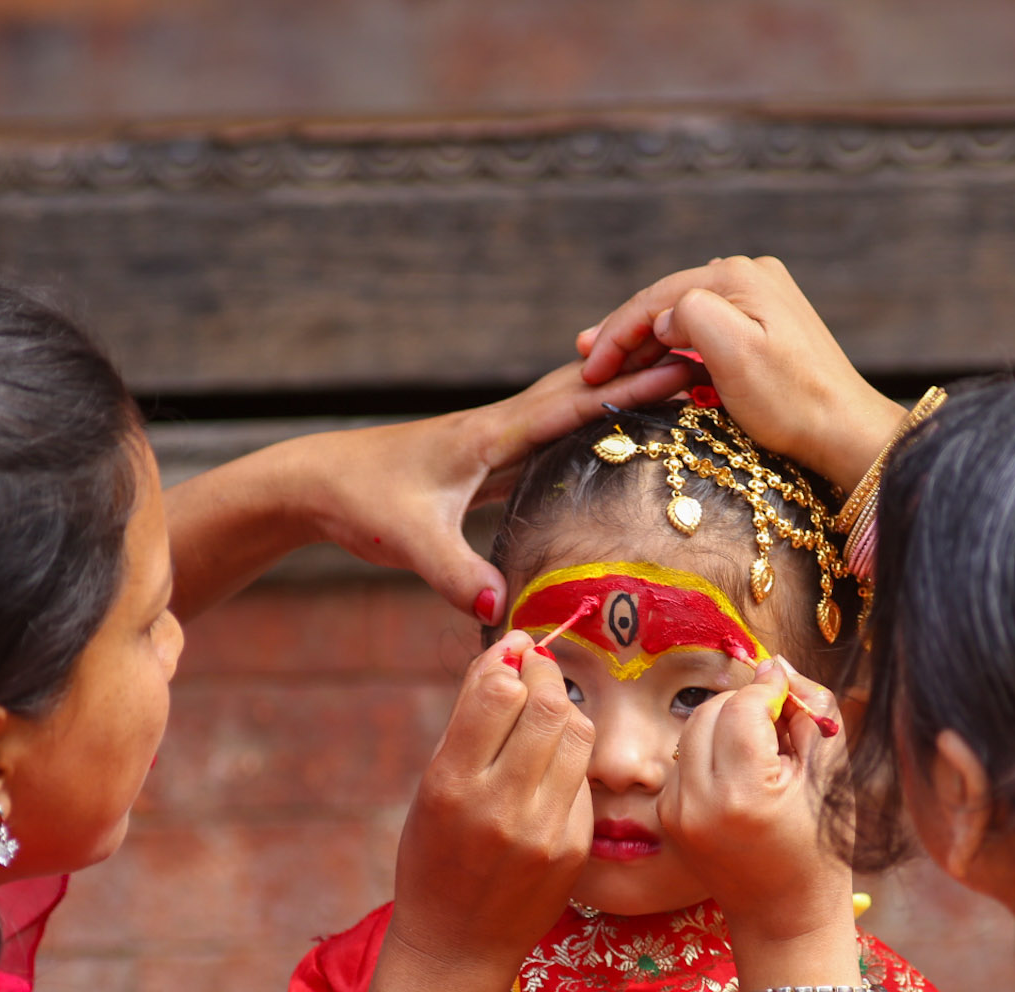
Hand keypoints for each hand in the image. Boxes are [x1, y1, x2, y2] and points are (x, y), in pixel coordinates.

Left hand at [303, 358, 694, 620]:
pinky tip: (614, 439)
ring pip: (567, 409)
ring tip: (675, 388)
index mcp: (489, 434)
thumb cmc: (359, 501)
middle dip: (638, 374)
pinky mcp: (487, 462)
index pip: (572, 404)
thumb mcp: (408, 541)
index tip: (682, 373)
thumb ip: (456, 573)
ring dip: (617, 396)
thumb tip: (502, 607)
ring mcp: (494, 442)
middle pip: (580, 390)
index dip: (629, 390)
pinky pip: (551, 438)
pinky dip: (588, 429)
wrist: (313, 482)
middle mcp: (497, 428)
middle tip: (700, 362)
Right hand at [389, 631, 595, 976]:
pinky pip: (583, 778)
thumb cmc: (434, 858)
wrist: (457, 946)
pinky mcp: (575, 848)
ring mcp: (545, 831)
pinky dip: (568, 760)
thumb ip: (468, 723)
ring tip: (544, 715)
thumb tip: (510, 655)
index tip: (515, 650)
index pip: (498, 693)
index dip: (512, 658)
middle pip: (548, 705)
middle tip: (536, 669)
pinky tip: (548, 770)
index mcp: (452, 786)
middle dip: (545, 674)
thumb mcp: (431, 787)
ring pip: (579, 734)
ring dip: (564, 710)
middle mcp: (501, 807)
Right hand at [575, 256, 908, 489]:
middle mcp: (752, 276)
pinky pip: (709, 328)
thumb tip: (666, 317)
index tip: (588, 367)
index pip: (657, 297)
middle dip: (626, 333)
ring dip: (649, 340)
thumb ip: (689, 315)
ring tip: (611, 362)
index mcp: (739, 276)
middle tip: (586, 360)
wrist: (844, 431)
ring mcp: (763, 299)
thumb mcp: (732, 353)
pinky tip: (658, 360)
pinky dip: (678, 346)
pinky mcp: (770, 325)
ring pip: (687, 315)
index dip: (615, 332)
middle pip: (670, 301)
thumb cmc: (791, 402)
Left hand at [658, 657, 853, 945]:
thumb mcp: (831, 776)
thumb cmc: (820, 848)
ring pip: (693, 729)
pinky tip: (741, 778)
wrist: (784, 915)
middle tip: (781, 729)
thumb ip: (810, 711)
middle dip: (746, 706)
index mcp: (742, 795)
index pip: (743, 706)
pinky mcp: (666, 816)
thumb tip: (775, 664)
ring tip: (763, 755)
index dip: (770, 689)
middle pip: (711, 710)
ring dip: (727, 725)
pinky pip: (685, 758)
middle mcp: (698, 802)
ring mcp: (675, 811)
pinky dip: (712, 753)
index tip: (790, 692)